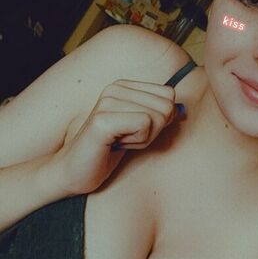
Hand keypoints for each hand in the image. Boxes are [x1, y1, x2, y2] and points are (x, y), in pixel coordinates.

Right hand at [52, 79, 182, 195]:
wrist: (74, 172)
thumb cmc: (107, 152)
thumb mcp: (141, 130)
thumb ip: (160, 116)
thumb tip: (183, 109)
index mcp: (124, 86)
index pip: (168, 94)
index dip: (160, 120)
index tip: (135, 131)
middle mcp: (115, 88)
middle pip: (166, 106)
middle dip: (153, 131)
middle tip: (127, 139)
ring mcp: (107, 102)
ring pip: (157, 116)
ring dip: (144, 139)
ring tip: (119, 142)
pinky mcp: (103, 120)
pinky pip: (145, 125)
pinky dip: (137, 142)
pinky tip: (115, 145)